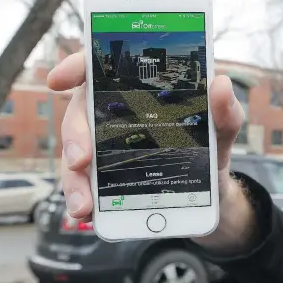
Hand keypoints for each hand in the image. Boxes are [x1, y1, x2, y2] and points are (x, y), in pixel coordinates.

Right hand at [47, 52, 244, 221]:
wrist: (213, 193)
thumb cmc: (212, 148)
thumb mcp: (223, 131)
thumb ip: (225, 110)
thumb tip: (221, 84)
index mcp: (139, 93)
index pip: (101, 70)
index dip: (75, 68)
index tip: (57, 79)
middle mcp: (116, 116)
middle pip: (82, 114)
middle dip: (74, 136)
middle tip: (81, 159)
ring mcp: (108, 148)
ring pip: (76, 155)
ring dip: (73, 180)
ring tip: (83, 205)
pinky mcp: (108, 178)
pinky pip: (86, 185)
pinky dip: (83, 199)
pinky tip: (89, 214)